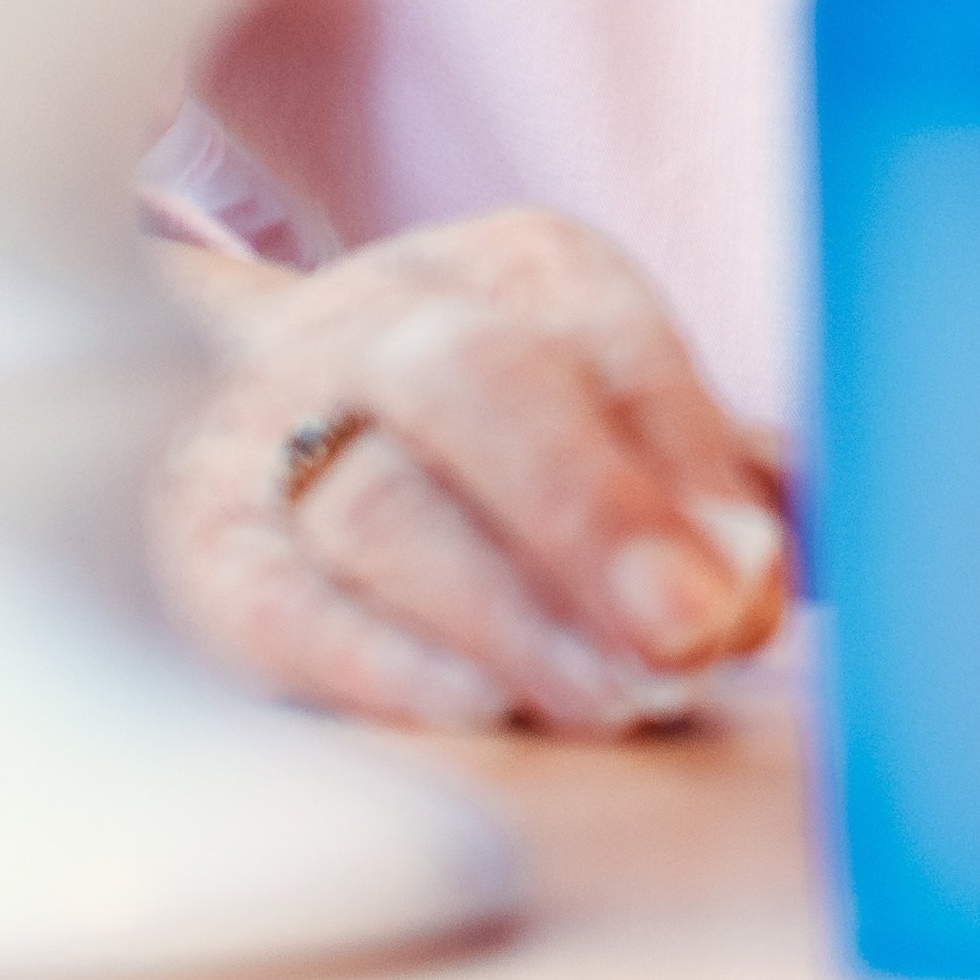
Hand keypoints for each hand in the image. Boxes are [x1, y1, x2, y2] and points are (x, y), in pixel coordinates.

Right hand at [149, 208, 789, 735]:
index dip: (690, 470)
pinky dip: (384, 663)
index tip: (746, 584)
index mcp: (523, 271)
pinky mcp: (199, 544)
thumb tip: (781, 568)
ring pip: (382, 509)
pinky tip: (479, 709)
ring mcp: (271, 428)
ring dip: (513, 617)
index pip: (614, 345)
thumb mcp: (622, 420)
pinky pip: (279, 603)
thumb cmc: (506, 442)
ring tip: (613, 701)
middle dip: (594, 516)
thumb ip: (720, 488)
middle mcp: (387, 321)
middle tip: (686, 635)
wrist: (261, 414)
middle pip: (482, 391)